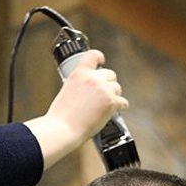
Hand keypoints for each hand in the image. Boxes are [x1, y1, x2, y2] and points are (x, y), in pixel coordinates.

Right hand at [24, 50, 129, 168]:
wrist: (64, 129)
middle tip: (104, 94)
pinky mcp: (111, 103)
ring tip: (106, 105)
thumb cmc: (61, 116)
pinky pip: (123, 102)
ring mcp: (104, 90)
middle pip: (110, 74)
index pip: (93, 56)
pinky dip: (120, 107)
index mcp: (79, 73)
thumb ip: (79, 85)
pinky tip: (115, 111)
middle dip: (108, 84)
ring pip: (117, 88)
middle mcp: (93, 79)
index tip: (102, 61)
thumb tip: (89, 90)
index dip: (99, 57)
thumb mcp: (66, 90)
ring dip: (114, 95)